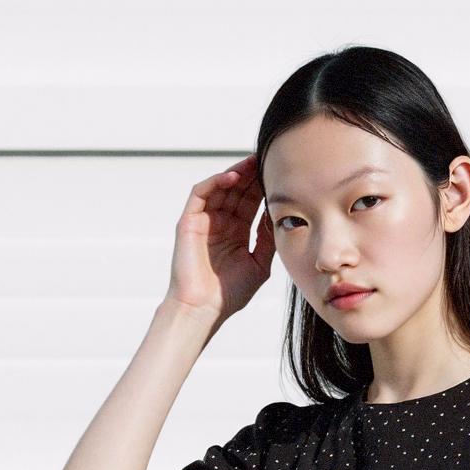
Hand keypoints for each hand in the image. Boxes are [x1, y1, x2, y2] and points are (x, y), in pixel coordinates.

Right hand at [169, 155, 271, 326]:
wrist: (204, 310)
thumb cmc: (229, 294)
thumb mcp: (259, 264)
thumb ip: (267, 240)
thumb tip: (278, 216)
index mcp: (236, 232)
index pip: (250, 202)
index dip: (263, 188)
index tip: (279, 175)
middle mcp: (220, 223)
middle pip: (237, 190)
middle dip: (252, 175)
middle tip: (268, 160)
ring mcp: (204, 221)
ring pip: (220, 187)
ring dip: (236, 173)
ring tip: (252, 164)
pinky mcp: (189, 221)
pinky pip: (201, 193)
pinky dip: (216, 182)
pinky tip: (232, 177)